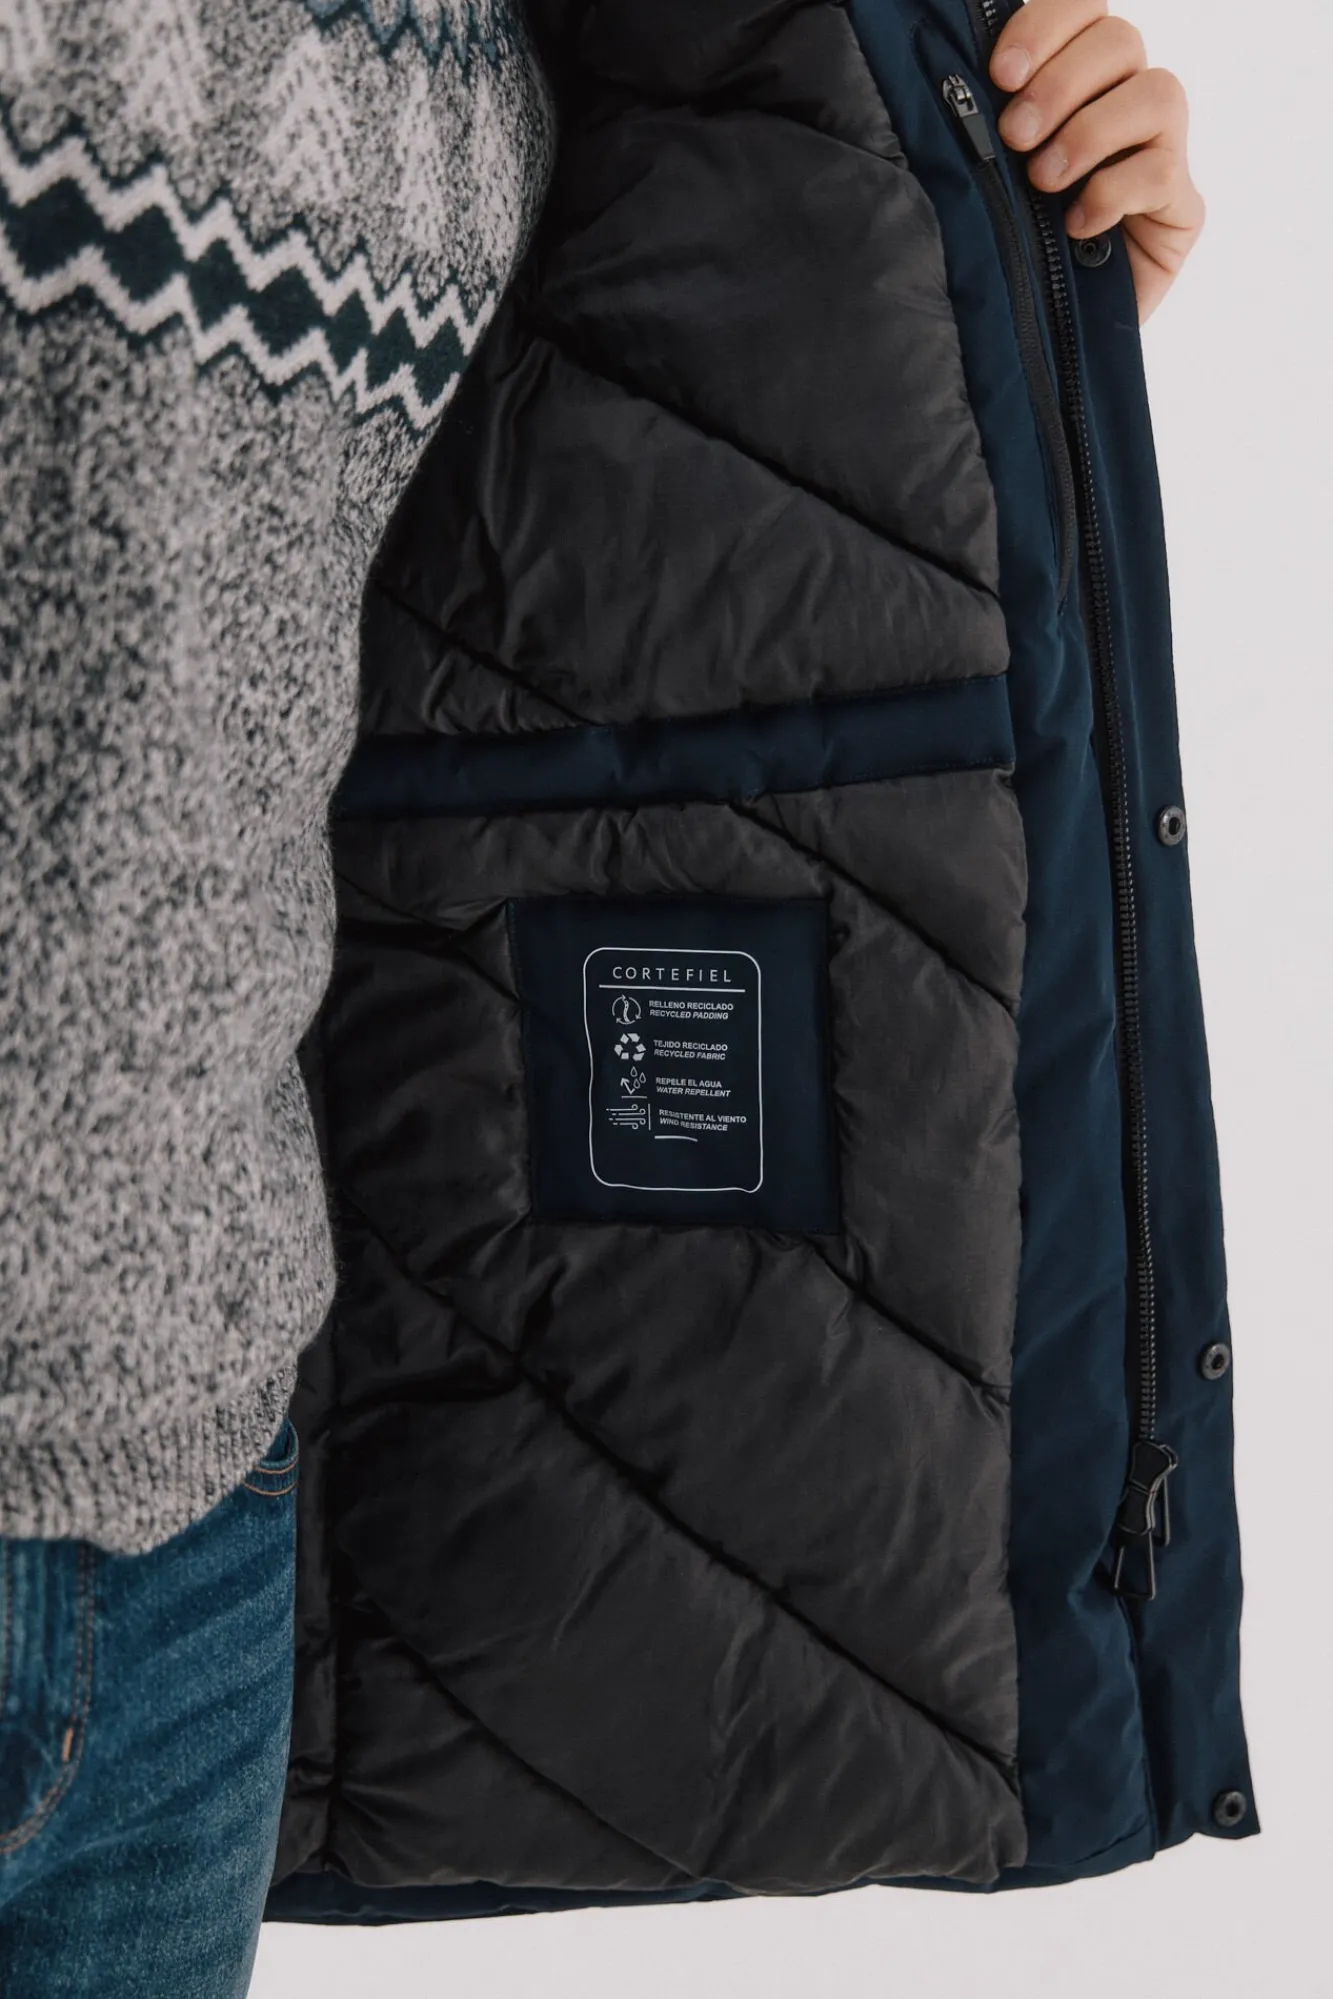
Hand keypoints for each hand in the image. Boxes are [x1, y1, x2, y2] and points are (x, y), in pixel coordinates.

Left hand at [989, 0, 1204, 322]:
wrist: (1034, 342)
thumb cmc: (1002, 254)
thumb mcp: (982, 180)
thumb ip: (983, 124)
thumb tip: (950, 82)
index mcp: (1077, 81)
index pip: (1084, 8)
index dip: (1045, 25)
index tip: (1000, 73)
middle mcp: (1124, 104)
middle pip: (1120, 42)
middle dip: (1059, 84)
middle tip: (1014, 136)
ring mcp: (1159, 154)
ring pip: (1156, 93)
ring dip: (1089, 132)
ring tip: (1044, 181)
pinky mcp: (1180, 209)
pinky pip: (1163, 171)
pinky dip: (1113, 191)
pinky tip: (1078, 222)